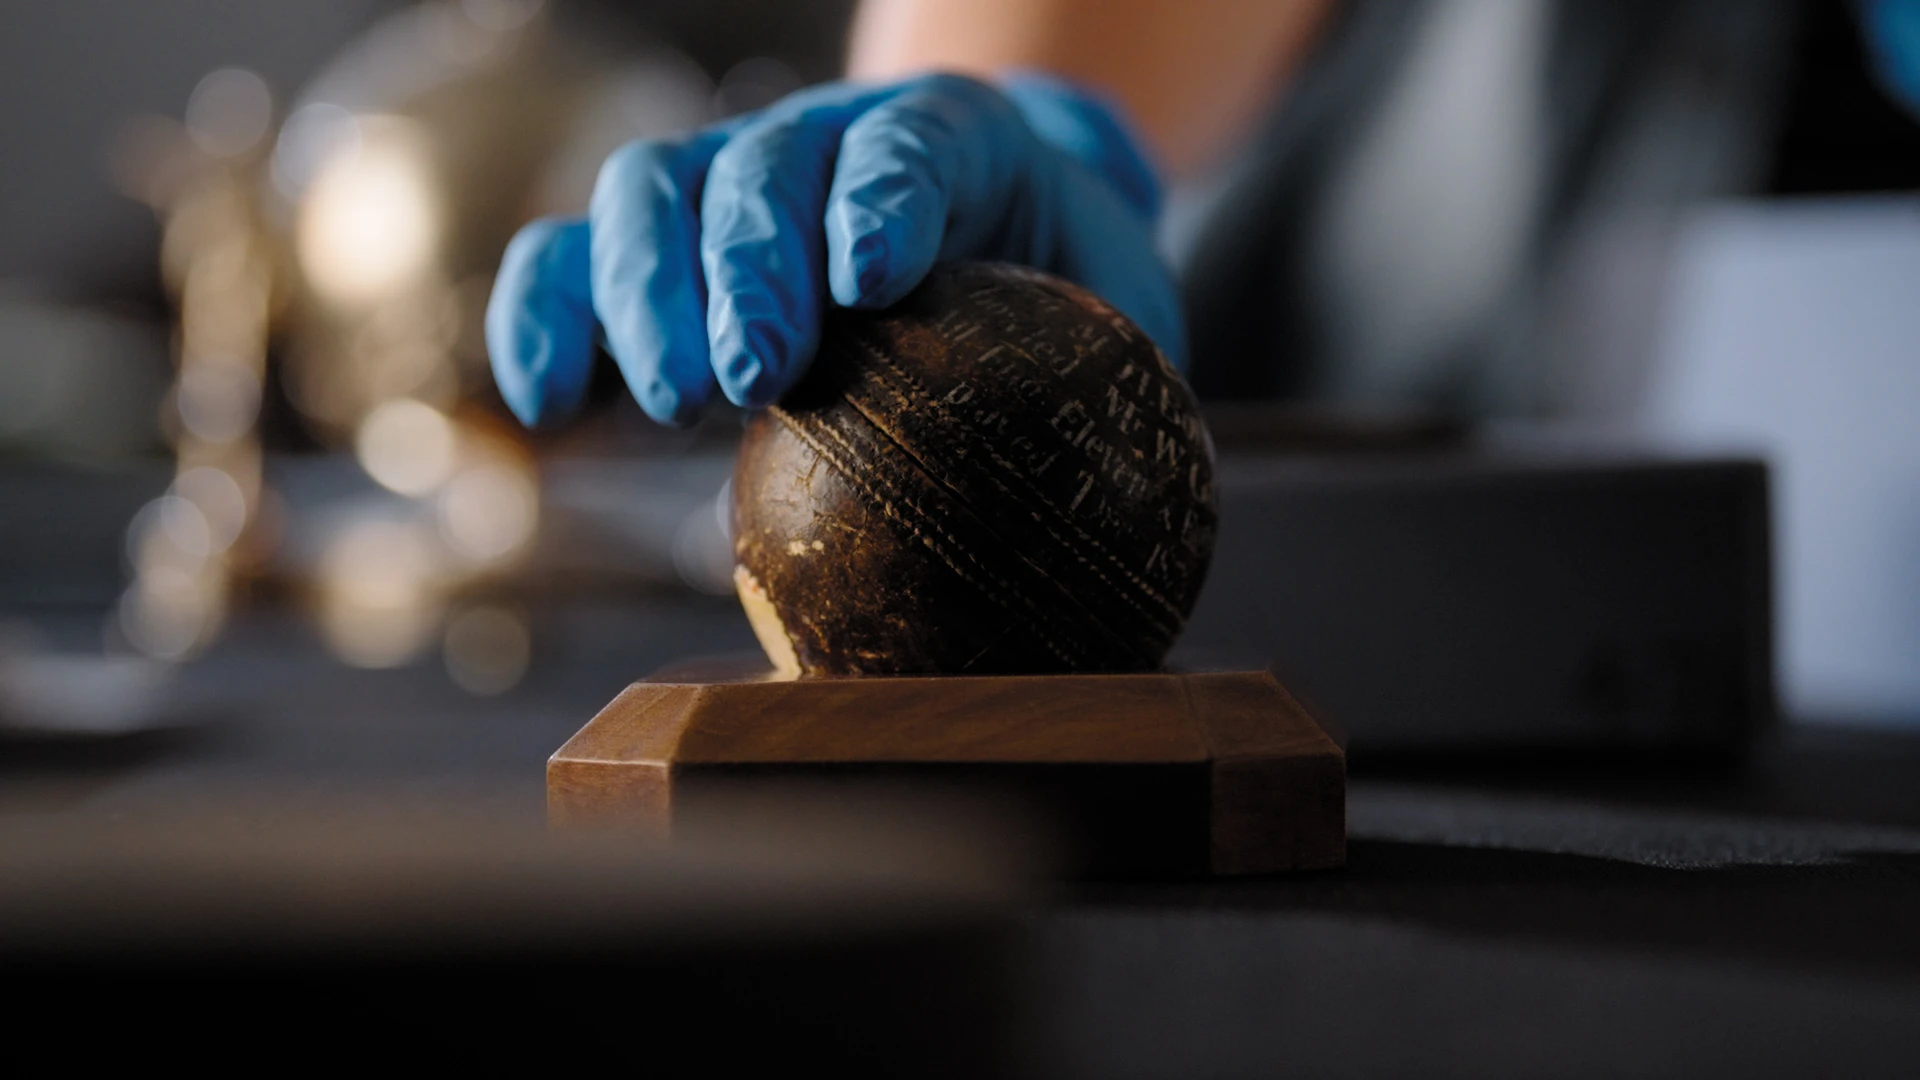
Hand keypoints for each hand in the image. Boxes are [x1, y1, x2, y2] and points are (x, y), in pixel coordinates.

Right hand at [484, 72, 1182, 427]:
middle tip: (750, 374)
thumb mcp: (1118, 332)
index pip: (914, 146)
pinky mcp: (657, 250)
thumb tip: (1146, 547)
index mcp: (959, 144)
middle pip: (764, 168)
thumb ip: (1124, 399)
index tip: (873, 277)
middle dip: (749, 266)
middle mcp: (826, 143)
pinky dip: (544, 317)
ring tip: (666, 403)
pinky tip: (542, 403)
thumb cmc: (1056, 302)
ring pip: (653, 191)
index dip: (884, 198)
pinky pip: (571, 258)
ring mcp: (728, 185)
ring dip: (643, 291)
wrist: (983, 239)